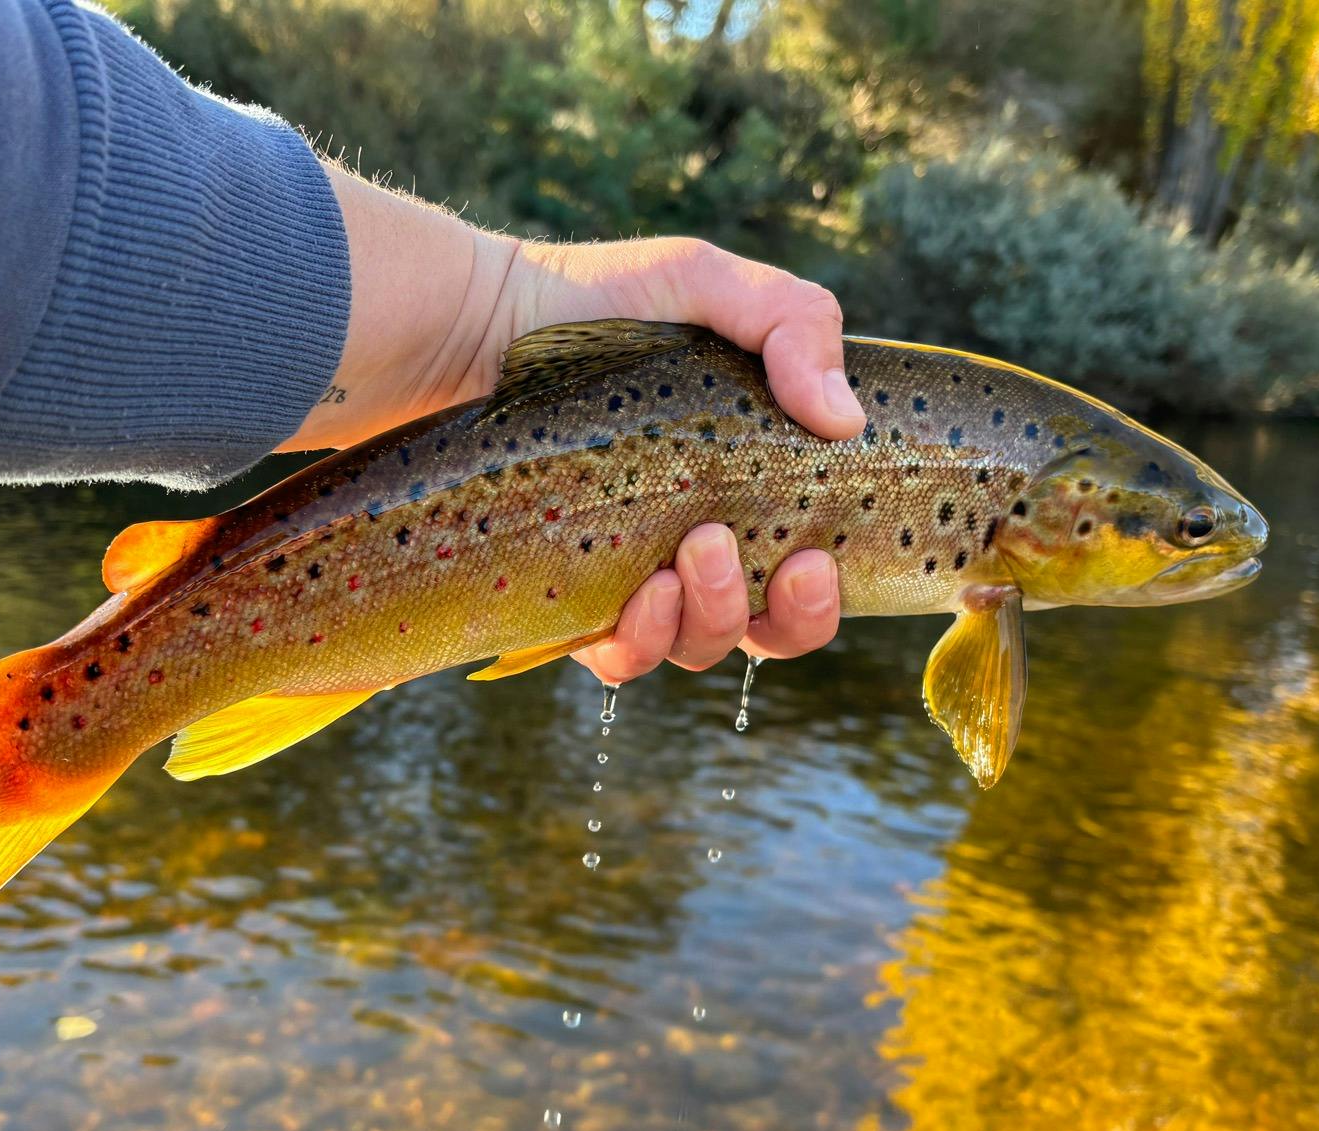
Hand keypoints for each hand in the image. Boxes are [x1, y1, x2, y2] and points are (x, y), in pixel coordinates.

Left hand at [297, 166, 863, 681]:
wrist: (473, 325)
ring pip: (696, 647)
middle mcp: (694, 544)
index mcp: (746, 488)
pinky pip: (615, 659)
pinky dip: (641, 644)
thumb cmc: (595, 302)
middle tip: (781, 564)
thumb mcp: (703, 283)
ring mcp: (630, 576)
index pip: (808, 572)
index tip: (819, 555)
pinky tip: (643, 596)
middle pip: (767, 629)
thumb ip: (794, 323)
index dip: (826, 590)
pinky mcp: (564, 597)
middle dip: (789, 618)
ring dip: (713, 619)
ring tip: (694, 553)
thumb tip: (846, 419)